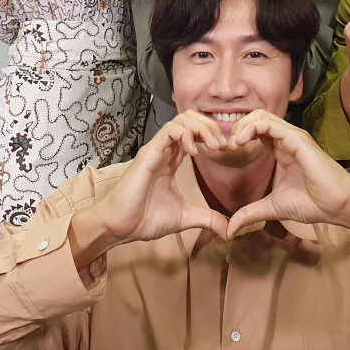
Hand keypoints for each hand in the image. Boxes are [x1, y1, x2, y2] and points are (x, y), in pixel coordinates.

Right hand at [90, 112, 230, 246]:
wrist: (119, 227)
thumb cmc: (144, 219)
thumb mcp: (184, 218)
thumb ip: (207, 219)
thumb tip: (229, 230)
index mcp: (172, 161)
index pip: (195, 134)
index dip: (213, 137)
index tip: (227, 151)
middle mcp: (165, 151)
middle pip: (190, 120)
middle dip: (211, 127)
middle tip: (223, 146)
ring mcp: (157, 150)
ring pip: (181, 120)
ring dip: (202, 128)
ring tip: (213, 145)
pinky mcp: (149, 153)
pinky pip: (169, 130)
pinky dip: (186, 134)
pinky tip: (194, 152)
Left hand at [225, 112, 349, 243]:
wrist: (335, 206)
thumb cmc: (312, 203)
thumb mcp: (272, 208)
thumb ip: (250, 214)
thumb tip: (230, 230)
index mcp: (281, 149)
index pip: (256, 130)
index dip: (238, 136)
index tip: (226, 153)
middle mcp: (286, 139)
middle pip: (256, 117)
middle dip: (237, 128)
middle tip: (227, 147)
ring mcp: (293, 137)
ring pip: (261, 116)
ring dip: (242, 126)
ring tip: (234, 144)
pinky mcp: (297, 139)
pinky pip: (270, 124)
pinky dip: (251, 128)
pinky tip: (241, 143)